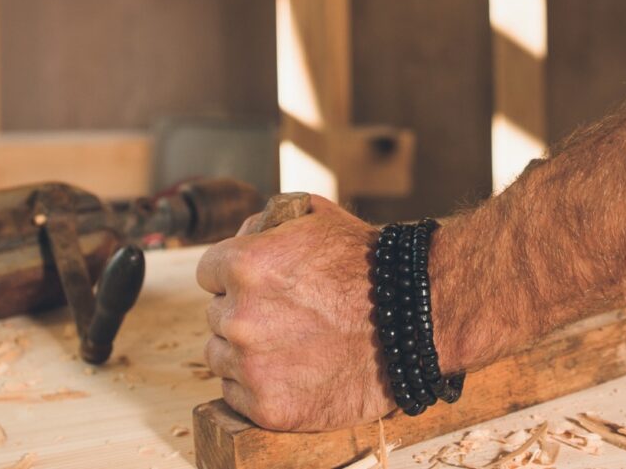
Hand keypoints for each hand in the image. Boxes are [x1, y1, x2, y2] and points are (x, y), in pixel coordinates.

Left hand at [197, 195, 390, 431]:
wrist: (416, 319)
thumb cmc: (370, 265)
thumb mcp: (315, 218)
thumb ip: (265, 225)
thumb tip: (241, 237)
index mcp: (244, 265)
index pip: (209, 274)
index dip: (236, 277)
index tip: (261, 286)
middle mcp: (240, 317)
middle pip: (217, 317)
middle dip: (246, 314)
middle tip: (287, 316)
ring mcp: (253, 366)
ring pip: (222, 357)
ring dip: (247, 352)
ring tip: (292, 344)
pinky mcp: (269, 407)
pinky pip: (237, 395)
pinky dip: (259, 386)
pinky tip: (293, 371)